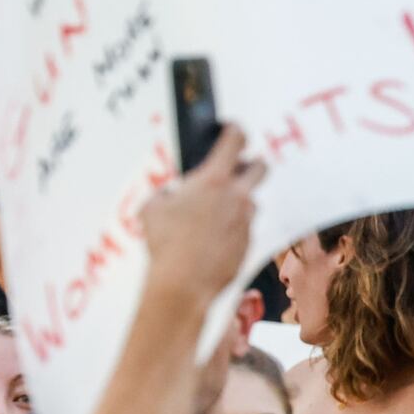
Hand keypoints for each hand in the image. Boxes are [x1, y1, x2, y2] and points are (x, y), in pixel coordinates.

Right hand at [138, 126, 267, 304]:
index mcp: (214, 180)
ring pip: (251, 201)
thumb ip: (166, 193)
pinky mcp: (249, 243)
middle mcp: (238, 197)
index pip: (236, 140)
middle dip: (250, 164)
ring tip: (212, 214)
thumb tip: (172, 195)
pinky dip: (232, 228)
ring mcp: (246, 221)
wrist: (183, 284)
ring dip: (237, 201)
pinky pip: (245, 227)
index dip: (235, 130)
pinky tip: (212, 240)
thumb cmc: (165, 244)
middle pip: (261, 166)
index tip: (231, 128)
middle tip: (234, 170)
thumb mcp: (152, 209)